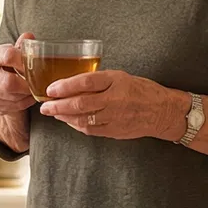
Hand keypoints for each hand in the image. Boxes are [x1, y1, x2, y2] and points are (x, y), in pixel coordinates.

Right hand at [0, 31, 39, 116]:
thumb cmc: (8, 63)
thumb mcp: (13, 51)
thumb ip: (22, 45)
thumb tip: (29, 37)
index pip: (8, 56)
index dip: (25, 61)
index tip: (34, 64)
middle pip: (8, 82)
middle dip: (26, 84)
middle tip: (38, 82)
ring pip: (12, 96)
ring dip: (27, 94)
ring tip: (36, 88)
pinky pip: (13, 105)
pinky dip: (25, 102)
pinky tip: (30, 96)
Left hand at [38, 69, 184, 140]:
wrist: (162, 111)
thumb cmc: (141, 90)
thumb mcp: (121, 77)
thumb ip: (99, 80)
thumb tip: (71, 83)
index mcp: (116, 81)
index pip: (85, 81)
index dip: (65, 86)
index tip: (51, 88)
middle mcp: (115, 99)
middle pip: (80, 103)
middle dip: (58, 105)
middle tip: (45, 105)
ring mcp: (114, 116)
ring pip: (82, 118)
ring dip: (64, 116)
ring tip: (52, 113)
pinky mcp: (114, 130)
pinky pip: (90, 129)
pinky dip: (76, 125)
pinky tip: (68, 121)